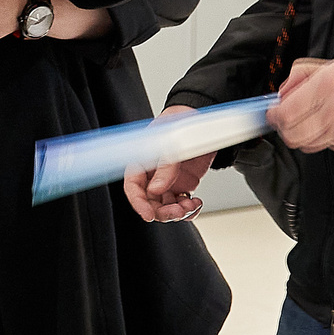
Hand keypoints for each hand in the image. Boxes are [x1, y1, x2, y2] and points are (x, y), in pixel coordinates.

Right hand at [124, 105, 212, 222]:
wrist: (200, 119)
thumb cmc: (179, 123)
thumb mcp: (171, 143)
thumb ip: (164, 167)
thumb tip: (156, 190)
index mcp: (142, 162)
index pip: (133, 187)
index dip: (139, 203)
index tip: (148, 215)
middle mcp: (152, 175)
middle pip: (150, 202)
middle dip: (163, 212)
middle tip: (178, 211)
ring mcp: (167, 181)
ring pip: (166, 207)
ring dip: (178, 212)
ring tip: (191, 205)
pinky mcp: (182, 184)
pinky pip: (181, 204)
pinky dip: (189, 209)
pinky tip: (196, 203)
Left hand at [274, 54, 333, 153]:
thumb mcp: (327, 64)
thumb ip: (298, 77)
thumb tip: (280, 95)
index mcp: (327, 86)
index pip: (287, 114)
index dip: (274, 116)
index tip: (273, 112)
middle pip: (293, 135)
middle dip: (285, 128)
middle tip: (287, 119)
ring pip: (308, 144)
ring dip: (304, 133)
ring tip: (314, 118)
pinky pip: (327, 146)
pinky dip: (324, 137)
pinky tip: (333, 123)